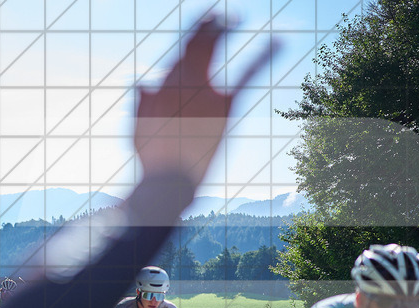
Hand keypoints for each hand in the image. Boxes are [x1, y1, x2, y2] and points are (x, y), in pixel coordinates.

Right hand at [135, 16, 272, 184]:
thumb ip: (142, 104)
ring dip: (222, 29)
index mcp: (162, 87)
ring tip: (235, 18)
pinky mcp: (224, 107)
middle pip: (195, 43)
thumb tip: (141, 83)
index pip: (181, 49)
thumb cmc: (152, 161)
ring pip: (211, 50)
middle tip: (221, 15)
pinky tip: (279, 41)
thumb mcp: (139, 130)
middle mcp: (180, 82)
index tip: (205, 18)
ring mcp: (202, 92)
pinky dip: (264, 56)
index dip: (194, 30)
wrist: (168, 181)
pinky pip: (247, 76)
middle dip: (209, 25)